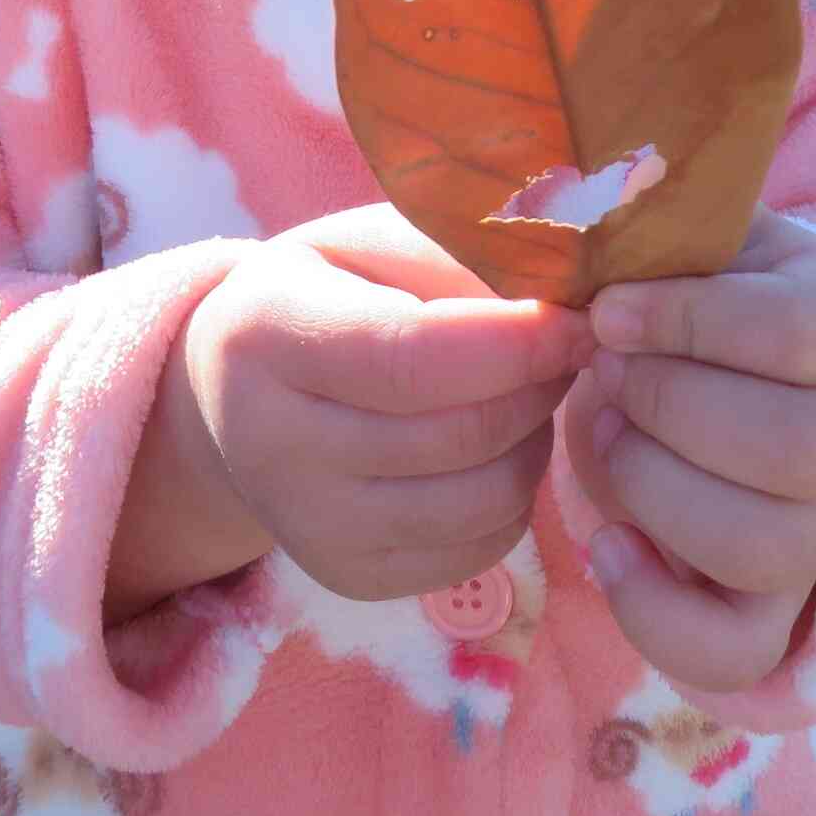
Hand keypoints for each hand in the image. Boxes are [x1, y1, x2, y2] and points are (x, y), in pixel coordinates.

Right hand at [179, 203, 593, 603]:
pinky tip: (499, 445)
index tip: (580, 317)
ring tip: (527, 389)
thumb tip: (567, 297)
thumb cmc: (327, 291)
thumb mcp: (371, 239)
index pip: (410, 357)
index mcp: (265, 335)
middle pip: (457, 435)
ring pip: (481, 500)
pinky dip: (516, 494)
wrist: (235, 391)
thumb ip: (459, 253)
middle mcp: (270, 445)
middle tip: (565, 344)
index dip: (515, 342)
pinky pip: (481, 548)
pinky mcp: (351, 576)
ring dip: (534, 439)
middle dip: (538, 385)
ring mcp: (309, 526)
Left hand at [565, 210, 815, 692]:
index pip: (799, 333)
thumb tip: (578, 245)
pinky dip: (653, 606)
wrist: (715, 362)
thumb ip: (647, 230)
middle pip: (794, 450)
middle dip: (669, 409)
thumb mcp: (684, 232)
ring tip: (606, 436)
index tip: (607, 310)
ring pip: (767, 548)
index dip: (688, 323)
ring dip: (656, 491)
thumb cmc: (687, 284)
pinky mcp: (776, 605)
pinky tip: (607, 541)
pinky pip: (734, 650)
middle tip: (605, 374)